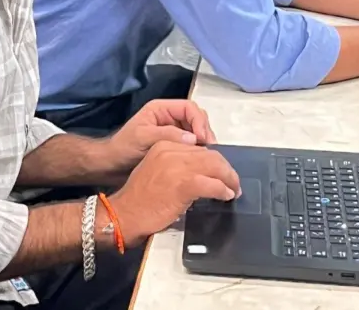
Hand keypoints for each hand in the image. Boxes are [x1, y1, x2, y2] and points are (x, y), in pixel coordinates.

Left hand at [104, 99, 216, 175]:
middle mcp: (170, 117)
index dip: (199, 121)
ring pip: (196, 131)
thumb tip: (193, 139)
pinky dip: (198, 150)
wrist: (112, 165)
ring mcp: (173, 131)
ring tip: (207, 156)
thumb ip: (167, 135)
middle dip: (205, 131)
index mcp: (161, 109)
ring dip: (204, 141)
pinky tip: (200, 161)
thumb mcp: (143, 138)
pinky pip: (191, 144)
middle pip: (196, 118)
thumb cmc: (124, 148)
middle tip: (210, 149)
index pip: (189, 108)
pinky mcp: (174, 145)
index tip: (203, 139)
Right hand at [110, 141, 240, 246]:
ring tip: (233, 190)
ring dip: (229, 179)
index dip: (214, 161)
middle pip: (210, 155)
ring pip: (215, 167)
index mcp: (165, 145)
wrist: (125, 213)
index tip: (221, 172)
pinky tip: (225, 196)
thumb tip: (201, 172)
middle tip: (232, 182)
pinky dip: (223, 190)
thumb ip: (176, 165)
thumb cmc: (140, 198)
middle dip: (225, 169)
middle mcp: (172, 151)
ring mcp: (178, 167)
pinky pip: (213, 184)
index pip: (199, 148)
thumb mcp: (157, 170)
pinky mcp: (184, 184)